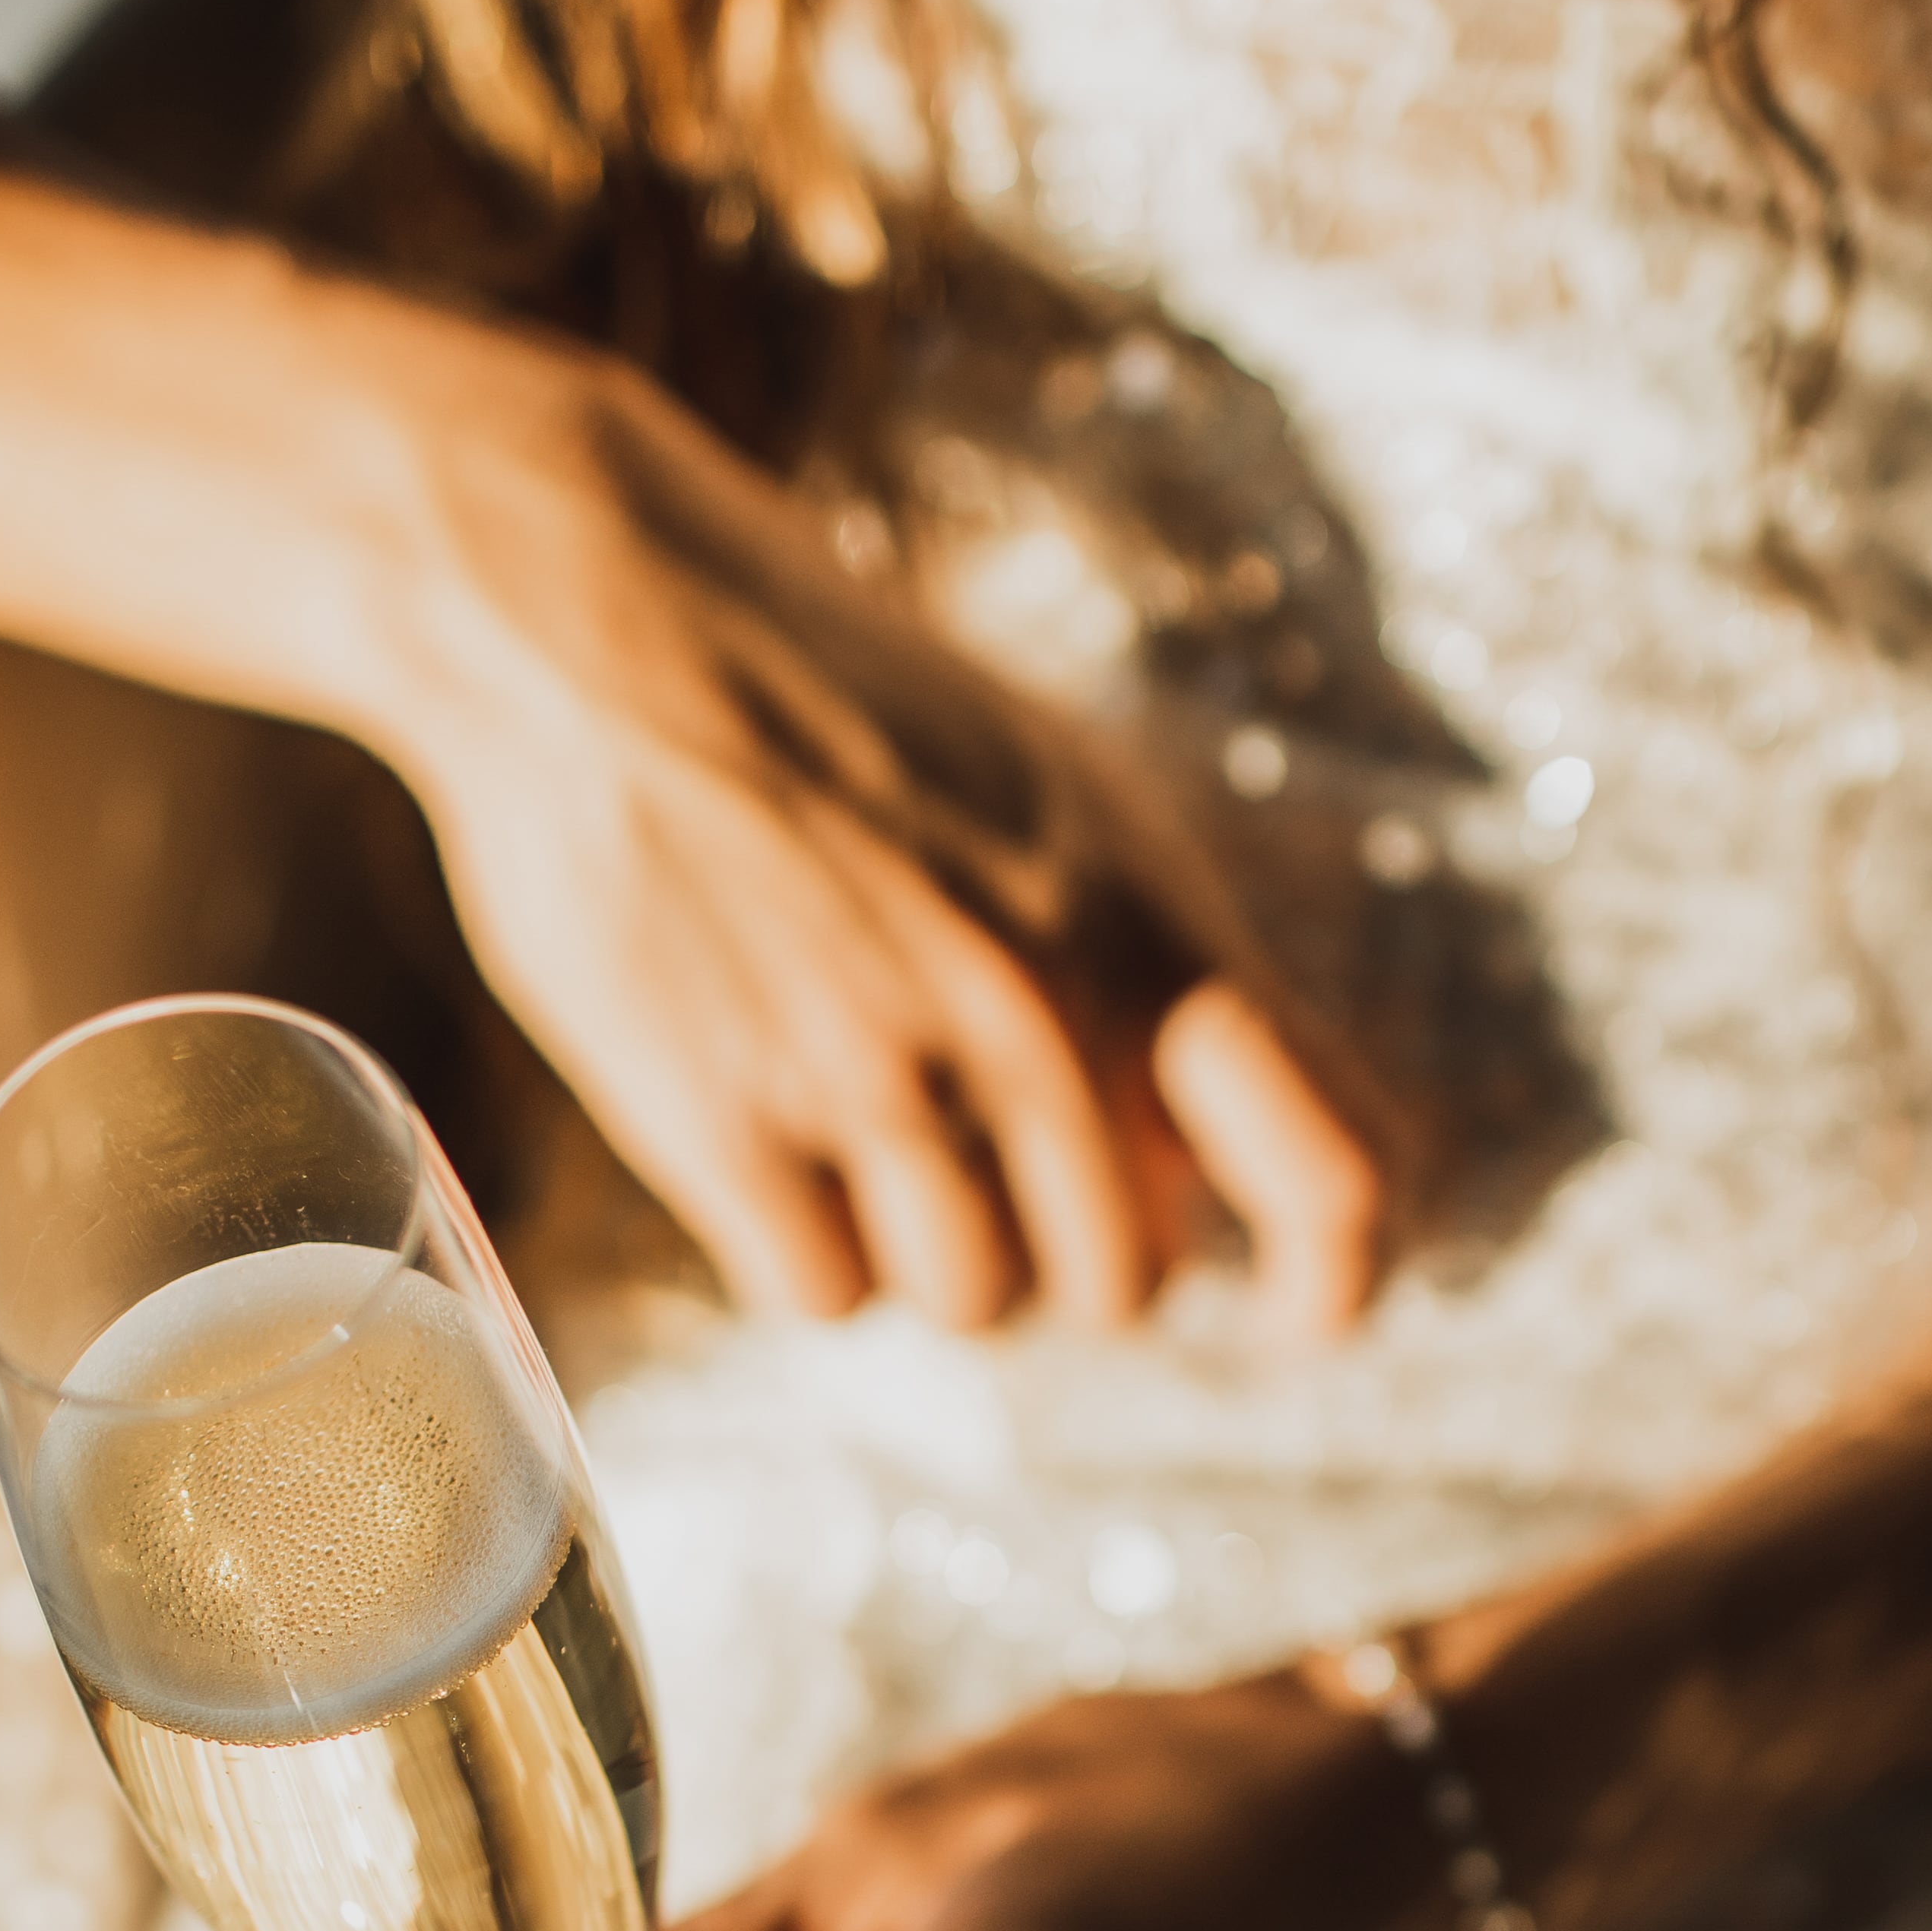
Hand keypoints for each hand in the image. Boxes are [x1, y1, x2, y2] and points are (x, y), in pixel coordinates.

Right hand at [364, 314, 1391, 1337]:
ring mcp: (876, 1079)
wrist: (597, 617)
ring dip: (926, 1246)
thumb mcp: (1062, 792)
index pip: (1334, 1180)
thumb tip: (1226, 1151)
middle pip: (1120, 1282)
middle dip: (1065, 1247)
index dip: (1332, 1280)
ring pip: (973, 1301)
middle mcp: (1036, 1020)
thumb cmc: (836, 698)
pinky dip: (804, 1249)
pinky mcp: (726, 1129)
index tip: (1301, 1313)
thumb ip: (1156, 969)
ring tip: (860, 1119)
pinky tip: (772, 1139)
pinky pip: (824, 1295)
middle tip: (989, 1159)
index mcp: (1146, 929)